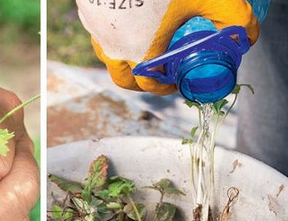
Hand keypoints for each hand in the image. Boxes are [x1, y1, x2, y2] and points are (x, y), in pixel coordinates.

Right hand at [76, 0, 260, 93]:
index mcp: (141, 53)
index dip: (165, 87)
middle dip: (142, 82)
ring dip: (125, 62)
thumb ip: (234, 17)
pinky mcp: (89, 17)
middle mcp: (114, 50)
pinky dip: (113, 40)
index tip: (175, 81)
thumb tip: (247, 38)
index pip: (150, 84)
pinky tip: (127, 26)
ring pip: (109, 59)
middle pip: (125, 80)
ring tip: (141, 50)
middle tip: (156, 74)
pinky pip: (100, 37)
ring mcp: (98, 34)